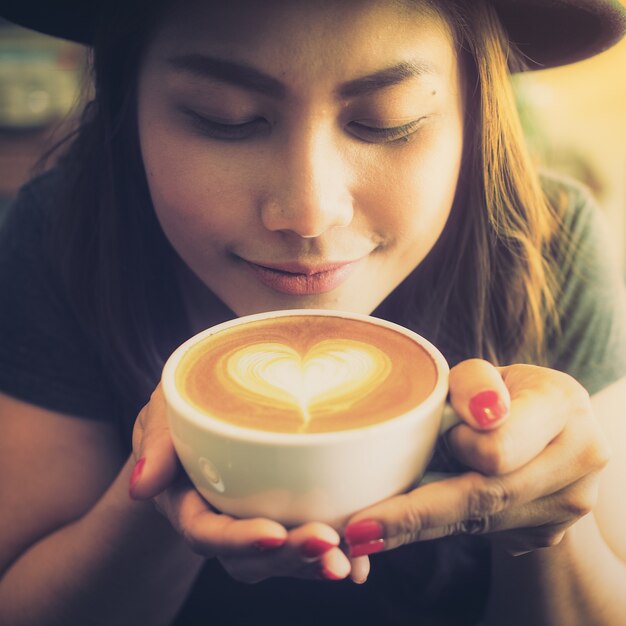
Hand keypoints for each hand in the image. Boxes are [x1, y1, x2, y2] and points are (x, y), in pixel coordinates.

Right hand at [129, 386, 358, 583]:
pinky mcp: (279, 514)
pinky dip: (333, 552)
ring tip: (350, 561)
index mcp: (187, 502)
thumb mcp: (162, 413)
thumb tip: (143, 486)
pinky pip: (302, 543)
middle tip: (329, 546)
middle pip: (250, 557)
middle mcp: (220, 521)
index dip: (239, 538)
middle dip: (288, 558)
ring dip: (313, 563)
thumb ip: (155, 444)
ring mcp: (251, 522)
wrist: (201, 415)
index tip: (276, 532)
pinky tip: (362, 562)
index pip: (207, 532)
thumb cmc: (180, 411)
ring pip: (280, 559)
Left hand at [343, 359, 609, 560]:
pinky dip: (445, 525)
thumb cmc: (506, 391)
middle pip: (483, 497)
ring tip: (377, 520)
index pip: (497, 449)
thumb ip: (472, 382)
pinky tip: (418, 516)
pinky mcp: (550, 531)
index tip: (408, 457)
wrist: (552, 429)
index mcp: (560, 405)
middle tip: (359, 530)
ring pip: (479, 522)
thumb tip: (473, 413)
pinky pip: (484, 532)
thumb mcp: (486, 373)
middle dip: (415, 513)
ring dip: (426, 519)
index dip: (453, 455)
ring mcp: (568, 504)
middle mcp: (577, 460)